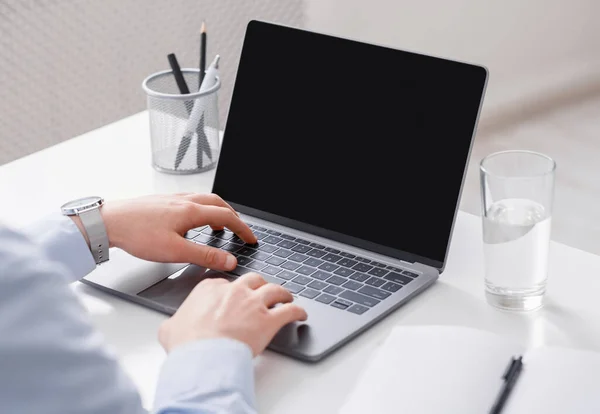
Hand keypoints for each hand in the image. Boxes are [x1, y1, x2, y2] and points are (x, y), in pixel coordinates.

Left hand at [95, 193, 256, 270]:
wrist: (108, 222)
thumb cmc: (137, 234)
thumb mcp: (174, 251)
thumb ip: (204, 255)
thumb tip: (229, 259)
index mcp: (190, 211)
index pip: (226, 216)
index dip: (242, 228)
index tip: (250, 238)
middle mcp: (184, 200)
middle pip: (218, 203)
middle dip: (233, 216)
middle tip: (239, 230)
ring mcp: (172, 199)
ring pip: (204, 200)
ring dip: (217, 211)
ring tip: (218, 225)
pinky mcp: (161, 202)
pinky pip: (190, 200)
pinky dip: (201, 209)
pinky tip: (191, 220)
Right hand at [158, 272, 307, 354]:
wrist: (204, 355)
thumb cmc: (188, 343)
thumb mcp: (170, 329)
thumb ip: (174, 323)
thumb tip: (172, 327)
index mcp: (210, 289)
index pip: (225, 283)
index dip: (232, 291)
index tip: (234, 296)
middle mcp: (234, 291)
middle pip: (253, 280)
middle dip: (259, 284)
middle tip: (262, 291)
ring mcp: (253, 303)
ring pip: (274, 290)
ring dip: (283, 293)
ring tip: (286, 297)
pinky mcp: (269, 320)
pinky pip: (290, 311)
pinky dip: (298, 311)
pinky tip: (301, 314)